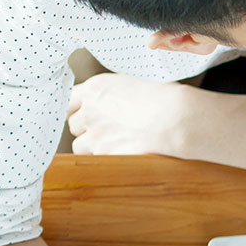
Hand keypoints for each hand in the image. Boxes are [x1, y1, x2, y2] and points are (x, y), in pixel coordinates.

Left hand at [67, 73, 196, 156]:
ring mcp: (95, 135)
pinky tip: (123, 154)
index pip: (68, 101)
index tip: (87, 114)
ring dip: (93, 146)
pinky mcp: (105, 155)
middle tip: (107, 130)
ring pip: (80, 146)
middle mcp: (90, 111)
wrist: (177, 119)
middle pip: (73, 125)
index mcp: (95, 88)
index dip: (78, 110)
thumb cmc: (166, 99)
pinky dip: (106, 159)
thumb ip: (114, 95)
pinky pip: (96, 160)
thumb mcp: (135, 86)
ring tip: (115, 144)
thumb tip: (115, 103)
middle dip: (87, 128)